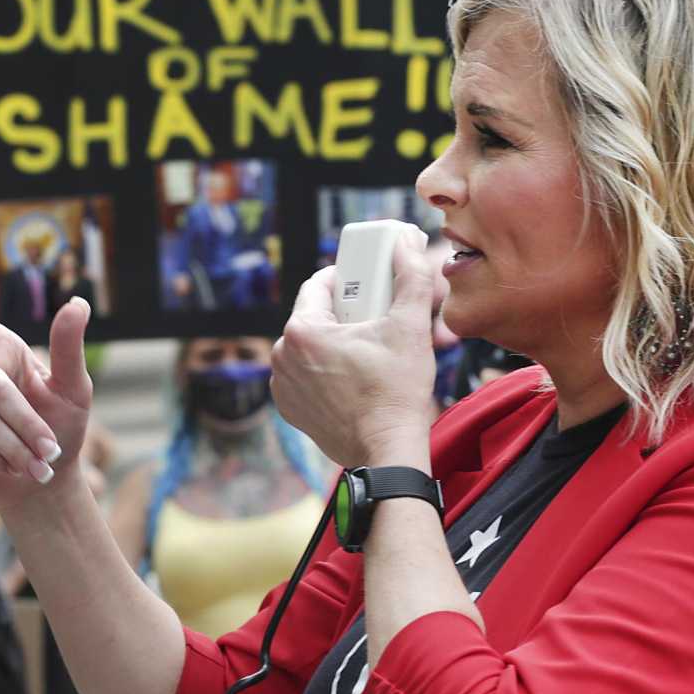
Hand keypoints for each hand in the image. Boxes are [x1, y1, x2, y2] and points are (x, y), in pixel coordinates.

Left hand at [271, 230, 446, 469]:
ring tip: (366, 350)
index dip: (347, 276)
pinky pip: (304, 375)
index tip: (369, 280)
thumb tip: (406, 242)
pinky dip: (323, 371)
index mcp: (302, 331)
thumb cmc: (396, 391)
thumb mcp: (410, 327)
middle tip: (376, 319)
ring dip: (332, 342)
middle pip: (315, 316)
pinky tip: (351, 375)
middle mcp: (282, 356)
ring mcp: (283, 385)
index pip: (319, 285)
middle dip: (343, 312)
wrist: (387, 450)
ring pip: (309, 346)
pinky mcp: (289, 408)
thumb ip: (410, 277)